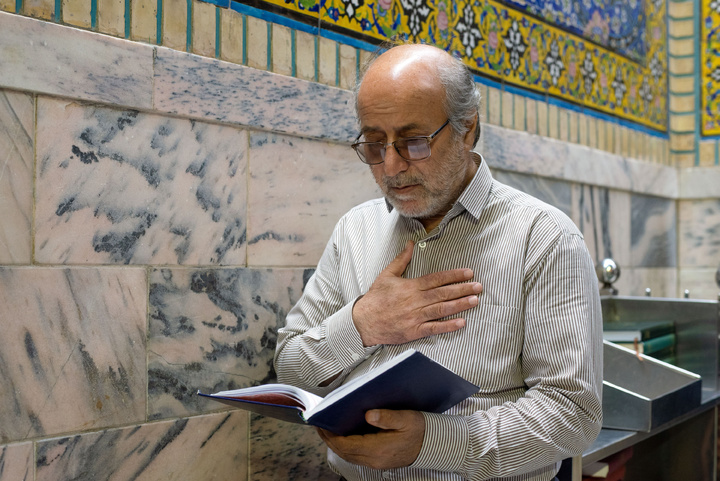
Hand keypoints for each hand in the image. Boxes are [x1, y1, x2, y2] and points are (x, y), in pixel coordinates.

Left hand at [317, 409, 424, 469]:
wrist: (434, 445)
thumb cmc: (420, 430)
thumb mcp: (406, 418)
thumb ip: (387, 417)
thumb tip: (368, 414)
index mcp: (379, 449)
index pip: (347, 444)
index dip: (331, 436)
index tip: (321, 425)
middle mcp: (375, 459)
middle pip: (344, 452)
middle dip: (329, 440)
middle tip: (319, 426)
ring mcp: (377, 462)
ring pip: (349, 456)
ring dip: (336, 444)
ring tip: (328, 430)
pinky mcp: (379, 461)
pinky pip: (356, 456)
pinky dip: (346, 447)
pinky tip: (344, 437)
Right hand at [352, 240, 482, 345]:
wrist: (363, 321)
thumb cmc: (375, 298)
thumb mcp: (387, 275)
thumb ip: (401, 260)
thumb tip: (410, 244)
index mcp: (411, 286)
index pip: (437, 279)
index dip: (454, 275)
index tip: (468, 273)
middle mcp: (415, 301)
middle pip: (443, 293)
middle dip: (463, 289)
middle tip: (479, 286)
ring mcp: (415, 316)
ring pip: (441, 309)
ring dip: (459, 305)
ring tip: (475, 301)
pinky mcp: (414, 331)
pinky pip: (434, 328)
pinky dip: (448, 326)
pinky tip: (461, 322)